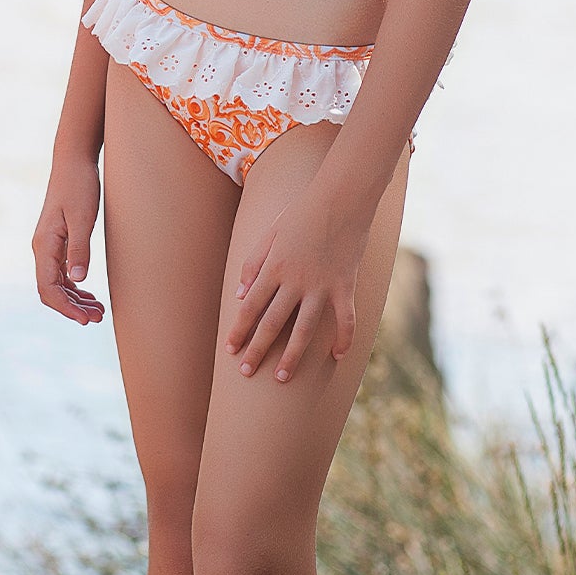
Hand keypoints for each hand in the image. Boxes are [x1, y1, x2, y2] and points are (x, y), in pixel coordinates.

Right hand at [33, 154, 105, 323]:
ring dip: (76, 299)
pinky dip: (75, 285)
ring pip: (58, 283)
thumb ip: (79, 248)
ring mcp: (50, 245)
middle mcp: (42, 248)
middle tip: (98, 318)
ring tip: (98, 310)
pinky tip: (89, 293)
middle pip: (52, 290)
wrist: (73, 161)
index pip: (48, 288)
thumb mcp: (82, 217)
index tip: (85, 319)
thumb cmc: (78, 185)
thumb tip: (77, 280)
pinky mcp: (59, 240)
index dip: (66, 308)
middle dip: (73, 307)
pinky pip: (62, 271)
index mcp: (44, 245)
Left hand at [225, 181, 372, 382]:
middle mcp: (294, 281)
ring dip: (292, 356)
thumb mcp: (270, 232)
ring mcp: (321, 286)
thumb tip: (240, 294)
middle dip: (257, 350)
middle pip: (271, 323)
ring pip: (303, 329)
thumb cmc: (303, 210)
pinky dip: (343, 339)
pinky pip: (345, 319)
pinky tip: (336, 356)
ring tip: (282, 377)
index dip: (238, 330)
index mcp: (273, 267)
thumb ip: (253, 262)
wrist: (341, 197)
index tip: (230, 349)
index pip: (249, 307)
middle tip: (247, 372)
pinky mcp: (344, 285)